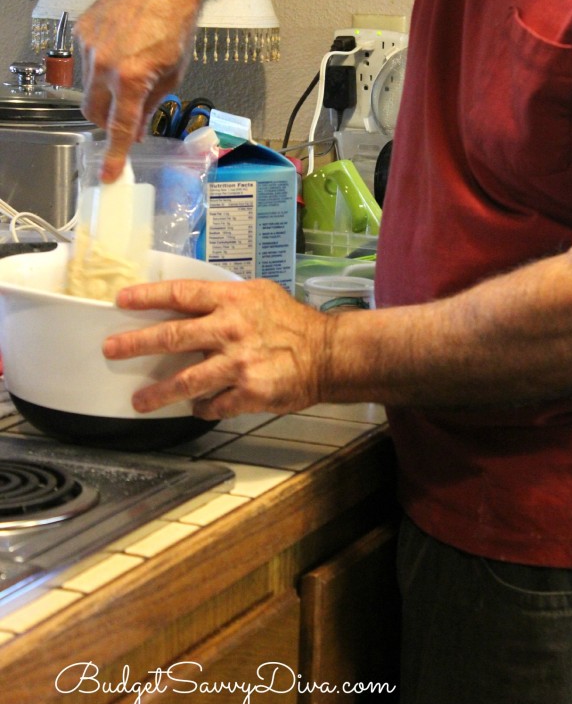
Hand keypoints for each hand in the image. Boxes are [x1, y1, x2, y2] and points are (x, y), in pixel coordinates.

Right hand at [74, 0, 200, 181]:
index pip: (119, 127)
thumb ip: (150, 106)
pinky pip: (84, 62)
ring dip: (105, 90)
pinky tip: (120, 51)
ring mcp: (90, 46)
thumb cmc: (176, 24)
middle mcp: (105, 63)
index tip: (109, 173)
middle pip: (94, 112)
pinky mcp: (82, 31)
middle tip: (125, 117)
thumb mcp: (173, 75)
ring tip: (129, 68)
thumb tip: (136, 130)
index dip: (115, 154)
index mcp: (132, 77)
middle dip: (108, 121)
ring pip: (88, 87)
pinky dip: (99, 66)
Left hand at [102, 277, 331, 419]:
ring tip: (139, 402)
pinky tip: (196, 409)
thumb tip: (194, 302)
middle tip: (111, 350)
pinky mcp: (248, 392)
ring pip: (186, 381)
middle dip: (135, 344)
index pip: (180, 295)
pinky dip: (202, 409)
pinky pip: (214, 405)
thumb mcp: (259, 294)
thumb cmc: (294, 322)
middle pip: (172, 337)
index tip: (121, 300)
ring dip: (159, 393)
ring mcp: (238, 363)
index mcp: (231, 301)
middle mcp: (229, 330)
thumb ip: (227, 299)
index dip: (148, 297)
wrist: (328, 353)